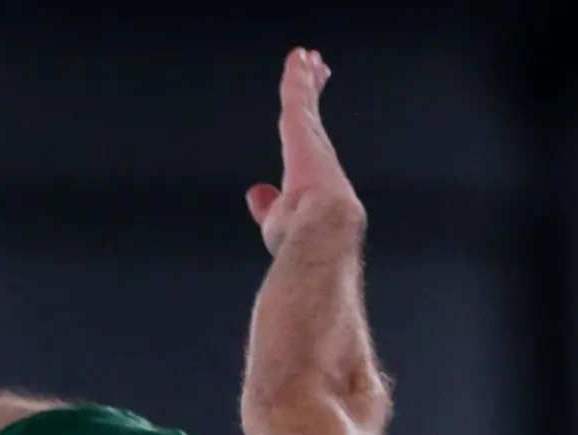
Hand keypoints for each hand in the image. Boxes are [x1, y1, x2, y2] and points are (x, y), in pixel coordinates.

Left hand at [246, 48, 362, 254]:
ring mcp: (310, 137)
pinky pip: (296, 94)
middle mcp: (314, 153)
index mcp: (310, 175)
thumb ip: (268, 205)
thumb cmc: (304, 235)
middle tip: (315, 70)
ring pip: (303, 100)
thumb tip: (258, 195)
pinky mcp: (300, 125)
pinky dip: (296, 75)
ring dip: (304, 77)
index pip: (308, 142)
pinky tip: (297, 58)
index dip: (309, 125)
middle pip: (309, 115)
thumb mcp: (276, 220)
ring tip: (304, 57)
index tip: (310, 110)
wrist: (320, 230)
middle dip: (311, 93)